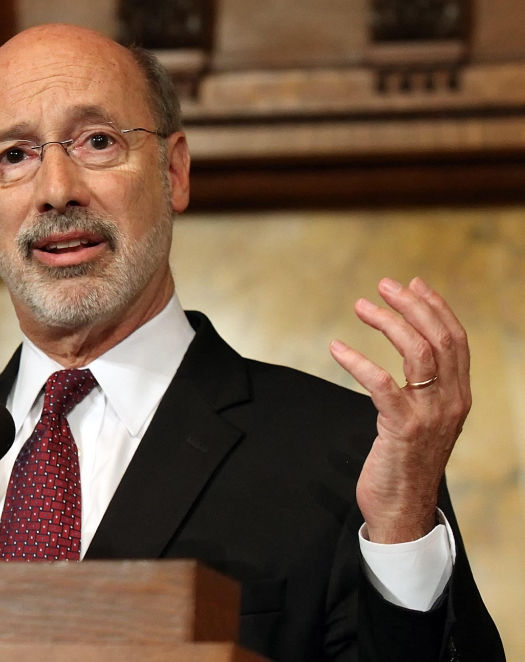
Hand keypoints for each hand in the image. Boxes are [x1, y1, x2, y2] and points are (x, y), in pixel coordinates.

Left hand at [330, 277, 470, 543]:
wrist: (404, 511)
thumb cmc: (405, 463)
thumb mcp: (424, 419)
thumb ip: (424, 389)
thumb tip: (412, 354)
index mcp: (458, 396)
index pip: (456, 340)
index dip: (436, 307)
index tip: (413, 284)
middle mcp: (450, 402)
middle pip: (440, 338)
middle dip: (412, 305)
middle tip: (384, 285)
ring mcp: (429, 415)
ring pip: (418, 353)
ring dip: (389, 323)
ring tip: (362, 306)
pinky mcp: (402, 428)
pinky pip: (382, 384)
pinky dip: (357, 361)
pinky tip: (336, 347)